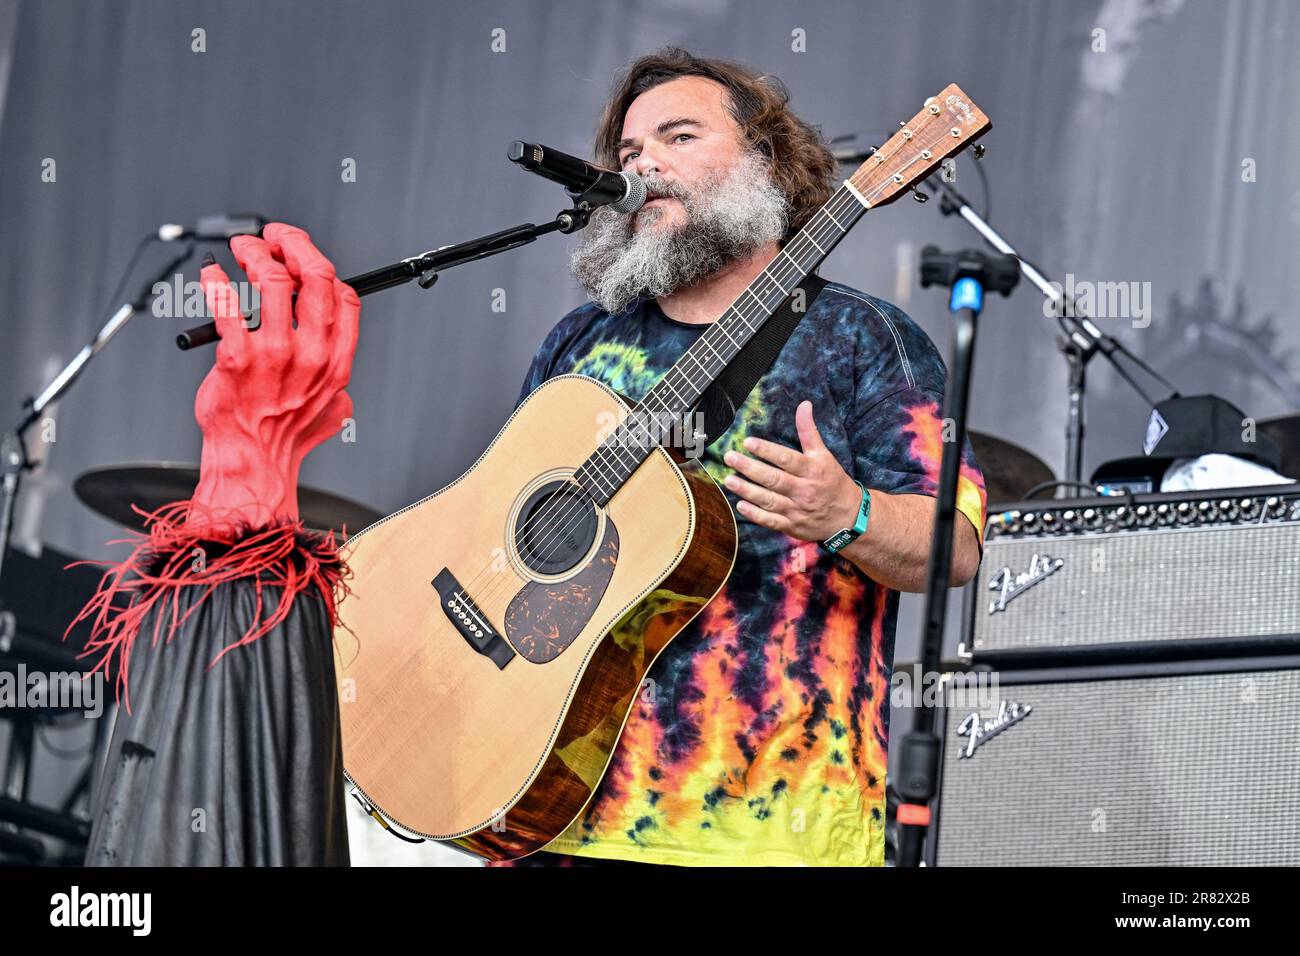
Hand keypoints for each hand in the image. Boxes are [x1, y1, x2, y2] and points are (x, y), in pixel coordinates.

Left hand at [190, 223, 359, 531]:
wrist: (252, 462)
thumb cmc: (285, 438)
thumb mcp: (332, 410)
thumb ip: (338, 383)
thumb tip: (337, 370)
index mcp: (336, 361)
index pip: (344, 296)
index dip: (325, 268)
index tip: (305, 258)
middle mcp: (311, 353)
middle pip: (314, 276)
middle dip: (294, 243)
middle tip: (275, 236)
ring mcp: (274, 354)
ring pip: (270, 279)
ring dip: (254, 252)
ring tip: (242, 249)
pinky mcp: (236, 357)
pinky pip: (226, 305)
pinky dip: (217, 280)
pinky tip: (212, 274)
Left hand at [721, 400, 862, 541]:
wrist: (848, 517)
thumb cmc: (833, 481)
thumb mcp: (824, 455)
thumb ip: (809, 431)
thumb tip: (804, 405)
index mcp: (812, 470)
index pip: (786, 459)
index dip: (766, 450)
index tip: (748, 442)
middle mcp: (804, 490)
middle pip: (774, 479)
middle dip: (750, 468)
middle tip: (730, 458)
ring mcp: (797, 510)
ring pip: (769, 500)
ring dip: (747, 490)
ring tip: (729, 480)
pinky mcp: (792, 526)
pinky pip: (771, 521)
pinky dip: (755, 514)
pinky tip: (740, 505)